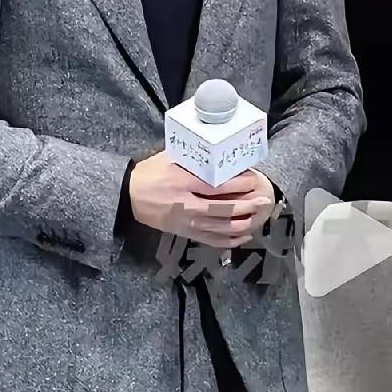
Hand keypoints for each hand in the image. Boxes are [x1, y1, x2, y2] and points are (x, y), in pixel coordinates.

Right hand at [130, 154, 275, 246]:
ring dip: (242, 224)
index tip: (253, 180)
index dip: (237, 185)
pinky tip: (243, 237)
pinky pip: (211, 240)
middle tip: (263, 200)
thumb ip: (193, 156)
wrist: (129, 196)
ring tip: (258, 218)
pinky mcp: (185, 233)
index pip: (215, 186)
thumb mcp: (169, 158)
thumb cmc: (151, 173)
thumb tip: (219, 151)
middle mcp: (186, 204)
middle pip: (222, 209)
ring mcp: (186, 222)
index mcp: (182, 182)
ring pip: (220, 228)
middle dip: (246, 206)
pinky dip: (229, 241)